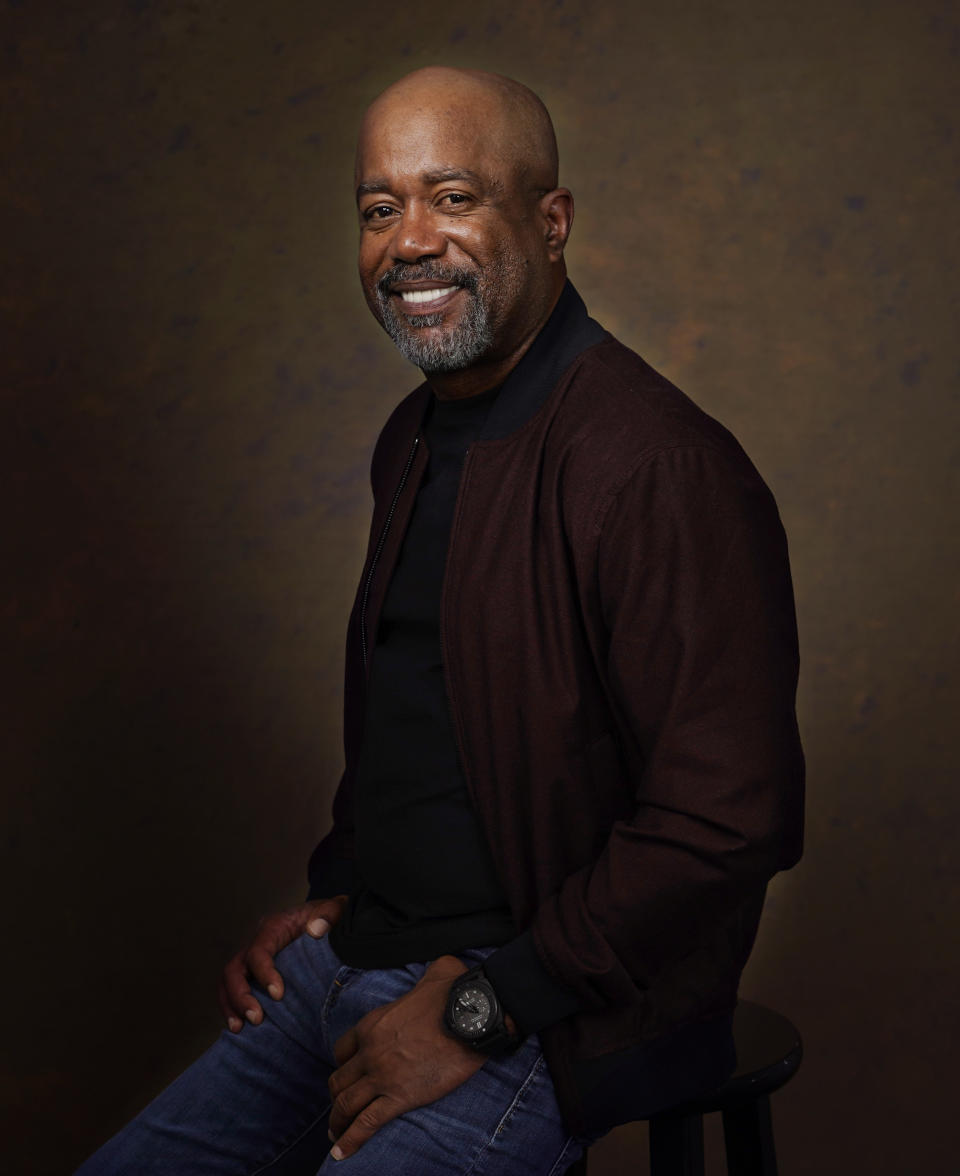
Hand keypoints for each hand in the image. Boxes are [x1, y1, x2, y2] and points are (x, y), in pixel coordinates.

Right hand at [218, 895, 347, 1031]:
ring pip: (228, 982)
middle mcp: (256, 942)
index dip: (264, 973)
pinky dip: (233, 1009)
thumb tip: (316, 930)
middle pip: (234, 969)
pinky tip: (240, 1029)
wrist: (327, 922)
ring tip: (240, 1028)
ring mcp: (251, 959)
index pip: (258, 951)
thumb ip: (329, 914)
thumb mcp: (334, 910)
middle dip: (241, 995)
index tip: (278, 995)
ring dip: (231, 1006)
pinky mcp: (254, 974)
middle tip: (257, 1018)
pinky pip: (233, 991)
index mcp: (273, 927)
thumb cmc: (329, 918)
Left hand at [326, 954, 486, 1160]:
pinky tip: (341, 1154)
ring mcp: (382, 1076)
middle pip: (339, 1080)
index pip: (342, 1050)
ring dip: (337, 1122)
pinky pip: (366, 1124)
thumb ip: (428, 974)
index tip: (348, 1074)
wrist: (471, 1016)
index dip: (343, 1064)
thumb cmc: (455, 992)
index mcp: (372, 1023)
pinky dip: (350, 1141)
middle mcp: (370, 1051)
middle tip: (339, 1110)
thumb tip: (441, 969)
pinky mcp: (399, 1097)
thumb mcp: (436, 972)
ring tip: (336, 1136)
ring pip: (346, 1105)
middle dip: (336, 1097)